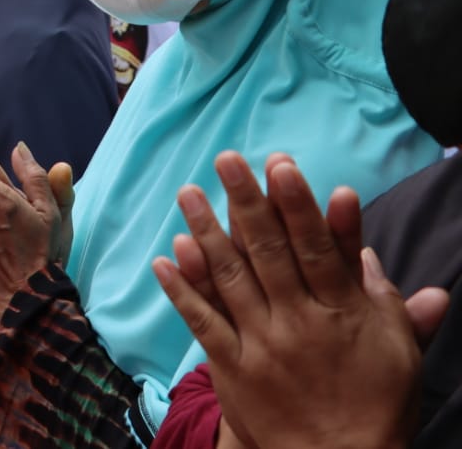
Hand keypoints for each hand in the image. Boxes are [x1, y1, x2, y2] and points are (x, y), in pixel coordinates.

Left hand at [153, 152, 443, 448]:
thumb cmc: (375, 402)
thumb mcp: (397, 348)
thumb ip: (385, 297)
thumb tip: (371, 250)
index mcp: (342, 312)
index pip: (318, 248)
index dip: (298, 204)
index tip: (281, 165)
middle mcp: (299, 322)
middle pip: (269, 252)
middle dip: (247, 201)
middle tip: (227, 159)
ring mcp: (262, 343)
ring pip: (229, 277)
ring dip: (206, 231)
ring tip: (189, 191)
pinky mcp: (232, 367)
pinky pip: (203, 322)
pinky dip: (182, 289)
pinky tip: (165, 257)